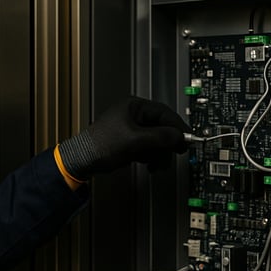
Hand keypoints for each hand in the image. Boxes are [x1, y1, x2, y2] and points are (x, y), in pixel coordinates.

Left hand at [57, 97, 189, 180]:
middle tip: (174, 153)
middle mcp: (133, 115)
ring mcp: (130, 129)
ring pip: (155, 140)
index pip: (164, 113)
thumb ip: (160, 137)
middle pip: (161, 128)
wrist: (83, 161)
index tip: (187, 138)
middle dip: (166, 144)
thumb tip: (179, 135)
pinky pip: (147, 148)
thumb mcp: (136, 140)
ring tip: (155, 163)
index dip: (178, 127)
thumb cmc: (100, 145)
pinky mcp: (128, 142)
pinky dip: (150, 156)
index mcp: (133, 107)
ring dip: (158, 153)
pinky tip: (147, 164)